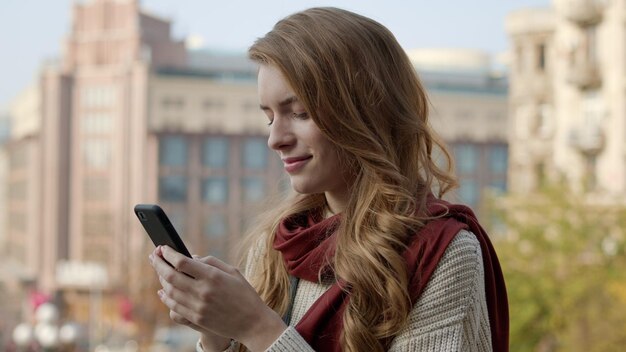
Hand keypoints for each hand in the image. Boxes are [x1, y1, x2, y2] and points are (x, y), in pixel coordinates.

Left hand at [149, 246, 286, 350]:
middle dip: (158, 264)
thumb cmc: (244, 293)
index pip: (181, 262)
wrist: (252, 322)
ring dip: (160, 279)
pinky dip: (165, 297)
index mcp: (213, 276)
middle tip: (153, 256)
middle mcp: (202, 292)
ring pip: (169, 292)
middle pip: (170, 276)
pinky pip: (173, 307)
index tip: (162, 248)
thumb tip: (191, 258)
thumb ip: (210, 262)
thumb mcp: (232, 271)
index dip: (168, 254)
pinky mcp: (196, 319)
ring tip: (159, 270)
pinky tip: (163, 290)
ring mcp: (198, 307)